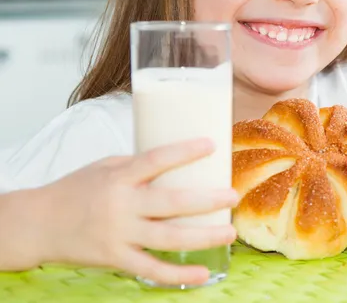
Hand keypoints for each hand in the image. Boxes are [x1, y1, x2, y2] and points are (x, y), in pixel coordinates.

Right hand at [10, 139, 238, 285]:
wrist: (39, 224)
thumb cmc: (76, 189)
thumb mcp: (106, 166)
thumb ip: (139, 167)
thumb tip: (177, 162)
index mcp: (119, 177)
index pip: (156, 160)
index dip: (184, 152)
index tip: (211, 145)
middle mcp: (121, 206)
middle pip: (171, 204)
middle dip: (207, 201)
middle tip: (233, 196)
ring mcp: (119, 235)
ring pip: (168, 239)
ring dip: (203, 237)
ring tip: (230, 232)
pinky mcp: (116, 259)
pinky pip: (152, 270)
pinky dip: (178, 275)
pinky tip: (203, 273)